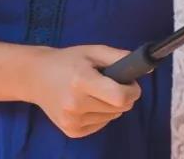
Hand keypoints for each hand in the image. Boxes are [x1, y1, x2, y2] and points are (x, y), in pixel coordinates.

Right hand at [25, 44, 141, 138]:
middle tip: (111, 84)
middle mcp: (75, 105)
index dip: (132, 91)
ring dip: (111, 106)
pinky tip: (87, 102)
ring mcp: (72, 121)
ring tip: (94, 91)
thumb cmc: (68, 60)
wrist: (36, 77)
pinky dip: (101, 115)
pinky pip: (101, 125)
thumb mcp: (94, 51)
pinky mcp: (71, 131)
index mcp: (82, 81)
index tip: (130, 84)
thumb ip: (120, 57)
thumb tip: (148, 66)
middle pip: (119, 108)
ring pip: (112, 117)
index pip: (120, 97)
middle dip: (123, 96)